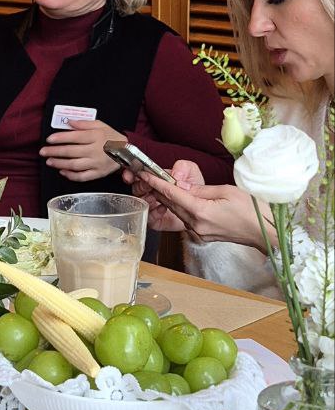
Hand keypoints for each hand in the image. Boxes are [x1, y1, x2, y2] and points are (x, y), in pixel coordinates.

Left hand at [40, 120, 123, 181]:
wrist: (127, 152)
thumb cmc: (111, 137)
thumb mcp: (100, 125)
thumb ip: (84, 123)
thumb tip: (68, 122)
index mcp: (96, 136)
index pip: (74, 137)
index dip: (60, 138)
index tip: (49, 139)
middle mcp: (95, 151)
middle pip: (71, 152)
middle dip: (54, 152)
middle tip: (43, 151)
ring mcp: (97, 164)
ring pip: (74, 165)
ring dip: (59, 164)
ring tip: (49, 161)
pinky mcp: (98, 174)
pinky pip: (82, 177)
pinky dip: (71, 175)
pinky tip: (62, 171)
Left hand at [130, 167, 269, 250]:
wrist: (265, 234)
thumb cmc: (252, 210)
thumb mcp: (226, 191)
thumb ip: (201, 189)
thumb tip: (182, 186)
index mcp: (200, 212)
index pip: (172, 195)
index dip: (156, 183)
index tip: (145, 175)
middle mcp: (196, 225)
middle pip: (171, 205)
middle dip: (158, 191)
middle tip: (147, 177)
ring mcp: (199, 232)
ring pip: (178, 213)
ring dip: (168, 200)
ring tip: (159, 186)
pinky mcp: (204, 235)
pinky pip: (187, 219)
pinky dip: (180, 208)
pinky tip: (178, 200)